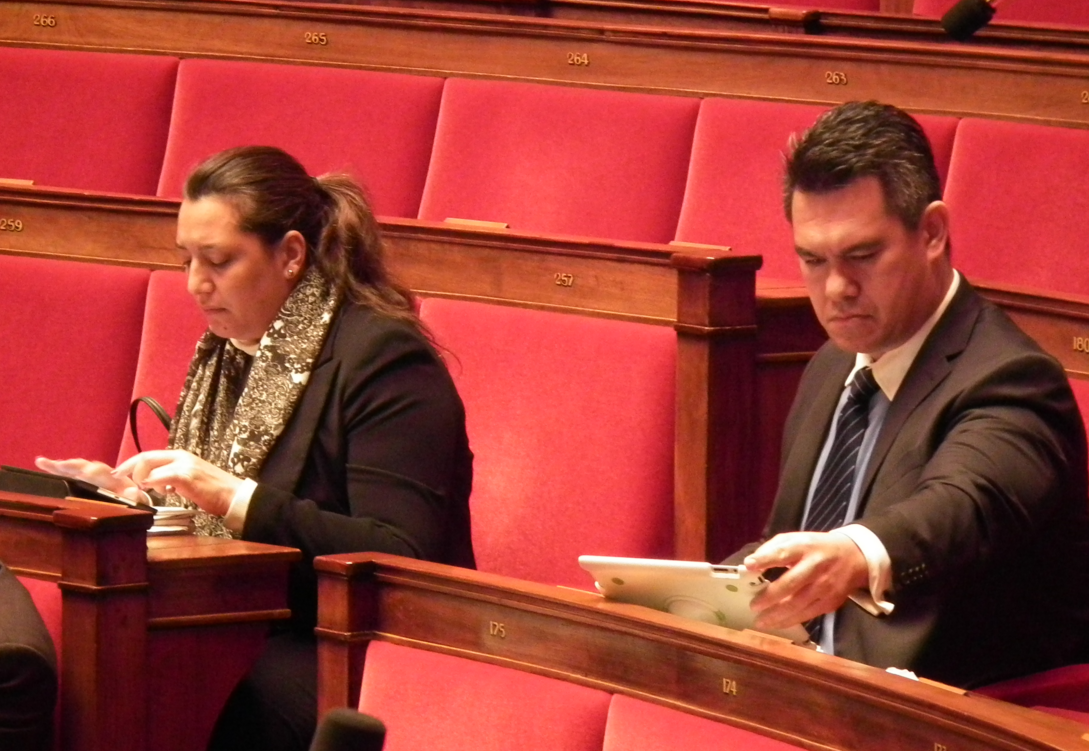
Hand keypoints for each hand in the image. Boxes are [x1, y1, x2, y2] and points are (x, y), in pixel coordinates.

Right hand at [35, 456, 146, 504]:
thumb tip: (132, 491)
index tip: (84, 471)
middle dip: (73, 466)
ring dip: (61, 466)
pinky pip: (69, 474)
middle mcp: (103, 476)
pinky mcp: (83, 483)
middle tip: (60, 465)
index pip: (103, 472)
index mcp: (116, 480)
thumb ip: (136, 497)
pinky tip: (42, 462)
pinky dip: (56, 468)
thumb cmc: (136, 502)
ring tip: (44, 462)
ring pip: (76, 469)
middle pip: (86, 468)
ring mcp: (92, 479)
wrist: (136, 502)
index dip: (94, 472)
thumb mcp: (139, 501)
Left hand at [112, 450, 240, 516]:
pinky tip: (157, 492)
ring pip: (150, 466)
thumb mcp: (189, 482)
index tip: (119, 474)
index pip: (149, 455)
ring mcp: (184, 464)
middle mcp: (181, 456)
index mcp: (181, 456)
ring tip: (149, 491)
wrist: (235, 496)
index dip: (131, 464)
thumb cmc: (214, 492)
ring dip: (141, 479)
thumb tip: (155, 484)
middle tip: (120, 482)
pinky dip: (152, 483)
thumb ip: (171, 479)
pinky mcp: (186, 476)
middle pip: (145, 457)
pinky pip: (160, 477)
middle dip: (128, 469)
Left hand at [743, 531, 868, 630]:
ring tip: (760, 621)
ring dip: (777, 615)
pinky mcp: (831, 602)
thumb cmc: (815, 548)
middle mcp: (816, 566)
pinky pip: (808, 614)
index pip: (784, 552)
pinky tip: (777, 623)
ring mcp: (825, 586)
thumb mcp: (795, 539)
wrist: (853, 558)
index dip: (766, 559)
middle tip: (754, 606)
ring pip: (799, 604)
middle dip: (770, 596)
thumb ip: (773, 548)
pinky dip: (790, 621)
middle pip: (792, 583)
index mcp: (805, 546)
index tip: (748, 566)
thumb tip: (751, 563)